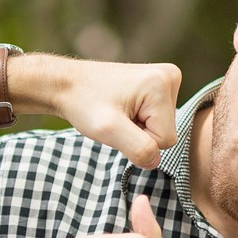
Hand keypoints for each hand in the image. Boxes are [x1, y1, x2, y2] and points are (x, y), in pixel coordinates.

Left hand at [21, 58, 181, 168]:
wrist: (67, 84)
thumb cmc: (83, 102)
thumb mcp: (108, 129)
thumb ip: (139, 148)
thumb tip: (156, 161)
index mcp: (163, 83)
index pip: (166, 139)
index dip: (140, 140)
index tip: (118, 123)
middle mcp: (170, 77)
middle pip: (166, 132)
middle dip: (139, 134)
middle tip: (116, 118)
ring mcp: (165, 79)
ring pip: (161, 128)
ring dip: (137, 128)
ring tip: (117, 112)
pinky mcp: (158, 85)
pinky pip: (156, 119)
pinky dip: (138, 121)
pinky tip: (122, 109)